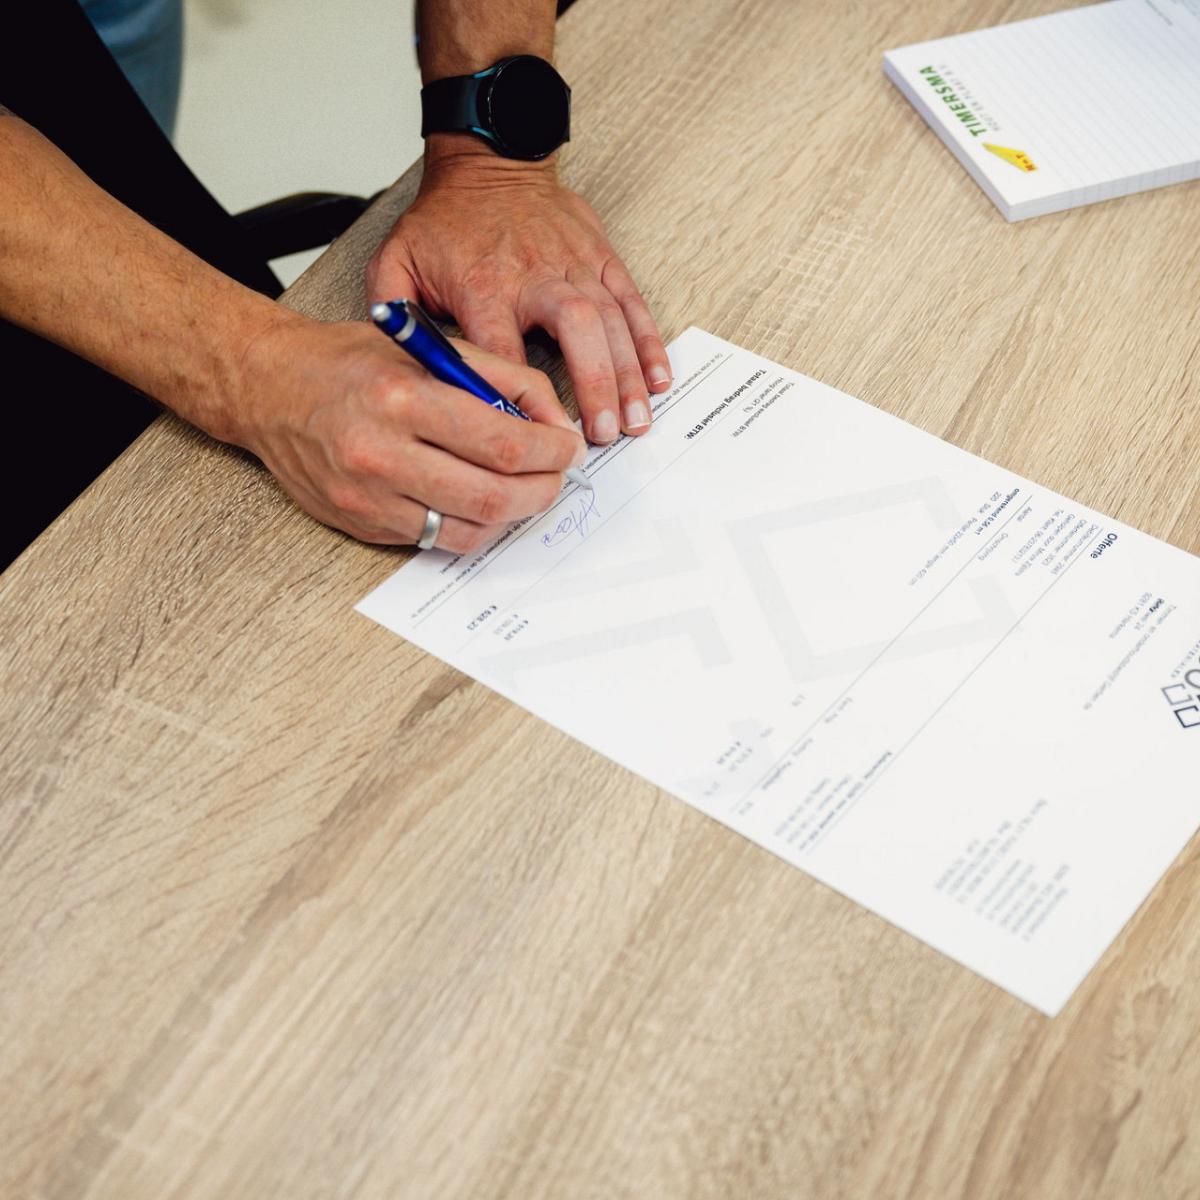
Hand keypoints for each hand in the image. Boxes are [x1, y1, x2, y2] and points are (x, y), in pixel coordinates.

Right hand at [229, 313, 586, 552]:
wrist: (269, 389)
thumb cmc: (350, 362)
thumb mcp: (431, 347)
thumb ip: (502, 379)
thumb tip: (557, 424)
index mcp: (402, 398)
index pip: (502, 443)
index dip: (551, 452)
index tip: (568, 448)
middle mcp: (381, 454)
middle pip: (492, 497)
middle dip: (541, 490)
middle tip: (556, 476)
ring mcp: (369, 499)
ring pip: (470, 530)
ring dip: (513, 514)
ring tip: (524, 488)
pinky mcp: (363, 525)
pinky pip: (439, 539)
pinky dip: (473, 524)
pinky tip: (480, 498)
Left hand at [366, 142, 672, 446]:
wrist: (489, 161)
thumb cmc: (445, 220)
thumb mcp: (397, 259)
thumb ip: (392, 312)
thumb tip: (398, 366)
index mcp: (485, 285)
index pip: (505, 351)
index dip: (519, 397)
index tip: (528, 438)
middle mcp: (537, 276)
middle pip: (576, 331)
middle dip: (593, 386)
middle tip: (601, 434)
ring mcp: (576, 267)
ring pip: (612, 323)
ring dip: (627, 376)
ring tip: (635, 422)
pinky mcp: (602, 259)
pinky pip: (632, 304)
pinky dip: (649, 344)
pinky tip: (659, 380)